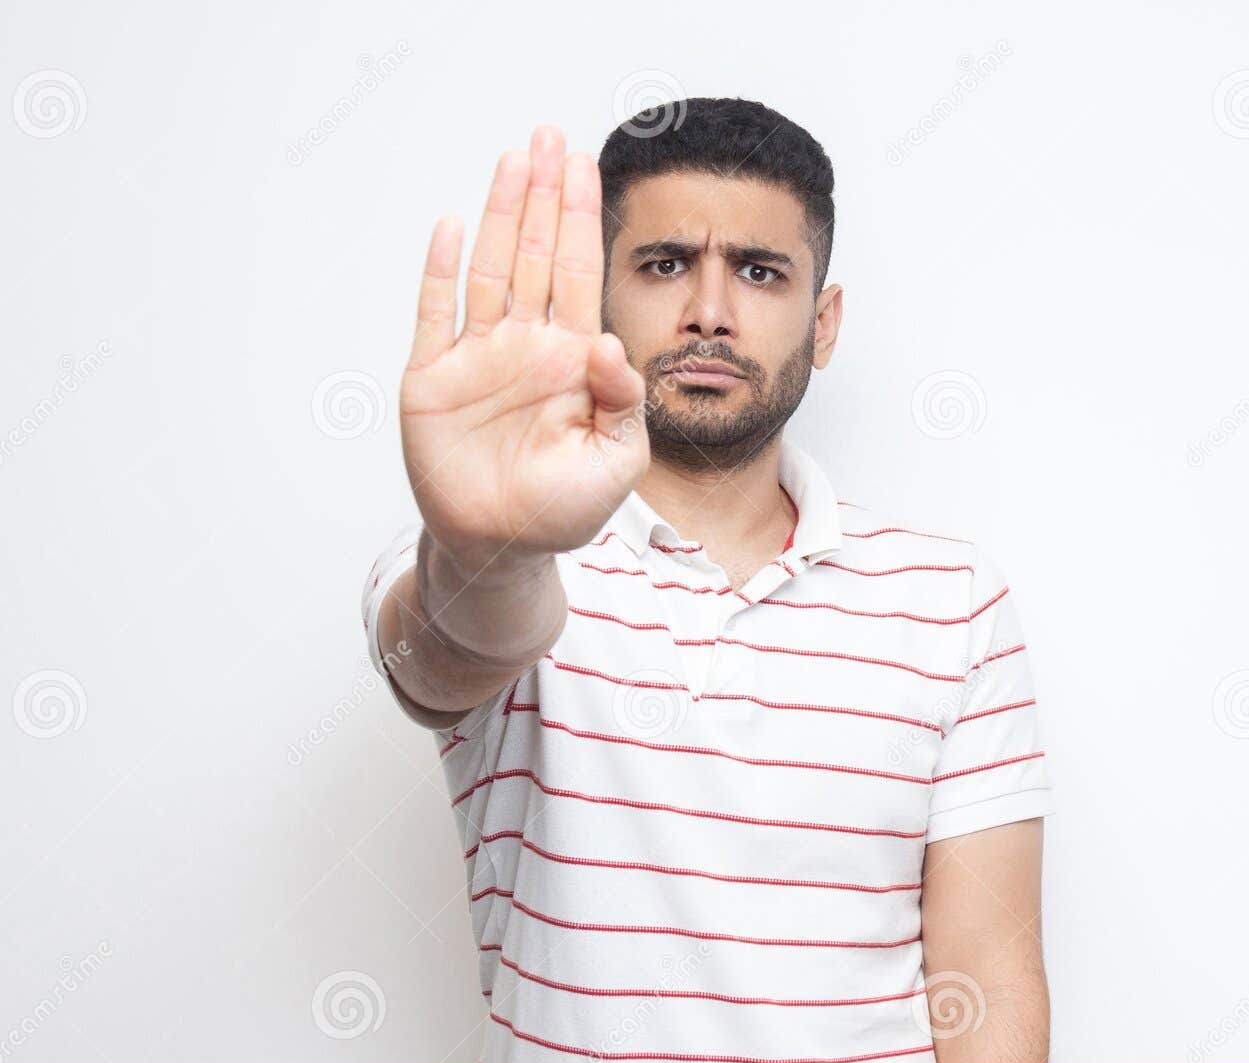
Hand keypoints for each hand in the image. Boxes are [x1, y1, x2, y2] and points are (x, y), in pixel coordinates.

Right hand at [398, 125, 647, 574]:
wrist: (502, 549)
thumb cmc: (563, 510)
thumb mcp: (618, 461)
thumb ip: (625, 403)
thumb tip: (609, 345)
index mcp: (572, 360)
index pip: (580, 275)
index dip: (582, 220)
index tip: (585, 167)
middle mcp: (526, 346)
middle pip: (538, 255)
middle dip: (545, 196)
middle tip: (549, 136)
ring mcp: (478, 357)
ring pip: (491, 268)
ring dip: (502, 215)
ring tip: (513, 159)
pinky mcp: (433, 378)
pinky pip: (435, 314)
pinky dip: (440, 270)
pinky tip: (450, 226)